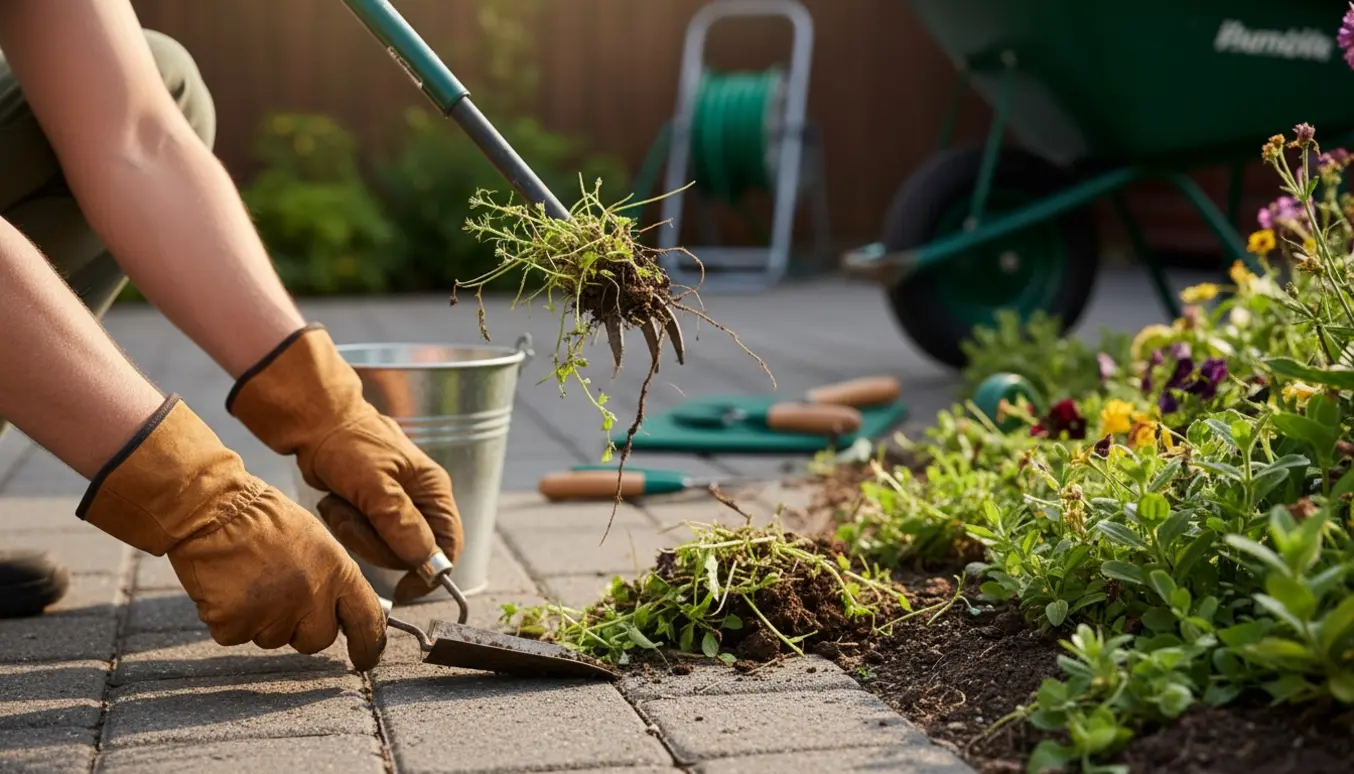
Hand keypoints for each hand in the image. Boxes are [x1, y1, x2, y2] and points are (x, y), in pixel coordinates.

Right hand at [80, 397, 386, 669]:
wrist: (213, 509)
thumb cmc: (263, 518)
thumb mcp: (315, 540)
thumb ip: (330, 578)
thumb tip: (340, 610)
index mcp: (336, 571)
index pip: (365, 618)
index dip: (367, 644)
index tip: (365, 659)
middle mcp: (311, 597)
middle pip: (316, 640)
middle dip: (301, 628)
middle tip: (280, 597)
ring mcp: (272, 613)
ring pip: (273, 638)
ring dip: (262, 619)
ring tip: (249, 579)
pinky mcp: (235, 624)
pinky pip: (236, 635)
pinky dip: (228, 618)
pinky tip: (226, 586)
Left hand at [227, 324, 463, 602]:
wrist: (317, 423)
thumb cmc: (349, 443)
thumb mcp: (374, 484)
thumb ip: (401, 522)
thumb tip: (425, 558)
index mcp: (433, 491)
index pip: (449, 543)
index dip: (430, 571)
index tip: (403, 589)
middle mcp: (421, 501)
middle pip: (412, 551)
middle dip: (377, 543)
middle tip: (353, 518)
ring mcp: (396, 506)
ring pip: (384, 547)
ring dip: (357, 532)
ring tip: (342, 503)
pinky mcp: (373, 509)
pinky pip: (365, 537)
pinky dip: (348, 525)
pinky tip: (338, 501)